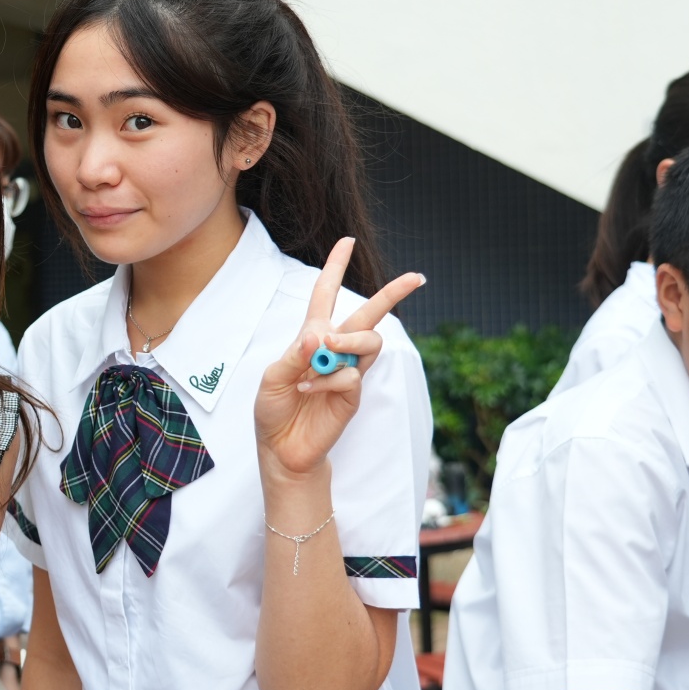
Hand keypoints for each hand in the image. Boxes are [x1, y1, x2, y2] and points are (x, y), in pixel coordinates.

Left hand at [252, 238, 424, 479]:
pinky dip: (326, 380)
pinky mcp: (353, 394)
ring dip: (349, 339)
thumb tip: (319, 334)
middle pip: (369, 313)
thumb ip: (293, 355)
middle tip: (417, 277)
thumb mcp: (271, 378)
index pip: (326, 295)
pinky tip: (307, 390)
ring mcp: (347, 371)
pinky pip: (349, 375)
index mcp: (311, 336)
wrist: (281, 448)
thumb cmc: (274, 410)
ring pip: (370, 340)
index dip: (335, 267)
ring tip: (328, 349)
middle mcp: (334, 349)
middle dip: (393, 293)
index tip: (347, 241)